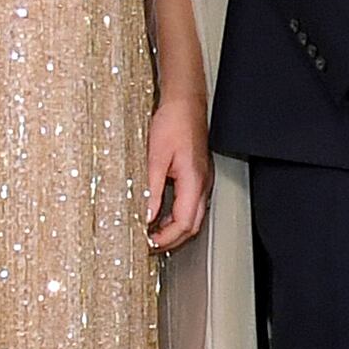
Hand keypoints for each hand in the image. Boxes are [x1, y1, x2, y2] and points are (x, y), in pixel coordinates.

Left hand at [142, 92, 209, 250]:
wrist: (185, 103)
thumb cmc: (174, 122)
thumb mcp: (155, 157)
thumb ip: (151, 190)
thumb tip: (146, 215)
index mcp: (194, 181)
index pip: (184, 223)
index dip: (165, 238)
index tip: (148, 243)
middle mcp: (202, 184)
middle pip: (191, 225)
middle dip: (171, 240)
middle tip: (149, 245)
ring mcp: (202, 180)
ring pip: (192, 217)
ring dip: (173, 229)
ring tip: (152, 233)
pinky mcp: (197, 176)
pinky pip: (190, 204)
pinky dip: (175, 216)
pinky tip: (161, 214)